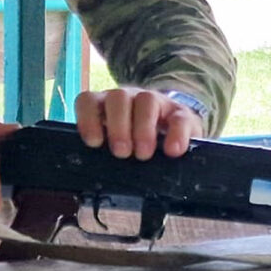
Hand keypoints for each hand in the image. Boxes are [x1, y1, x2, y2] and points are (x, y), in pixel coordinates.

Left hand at [74, 87, 203, 159]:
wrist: (174, 129)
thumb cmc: (136, 142)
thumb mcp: (117, 144)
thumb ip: (105, 151)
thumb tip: (98, 172)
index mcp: (106, 106)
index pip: (89, 100)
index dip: (88, 119)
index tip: (94, 142)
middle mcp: (129, 99)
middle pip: (118, 97)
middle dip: (118, 126)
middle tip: (122, 152)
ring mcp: (156, 102)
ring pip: (147, 100)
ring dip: (143, 128)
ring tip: (143, 154)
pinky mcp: (182, 114)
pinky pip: (179, 116)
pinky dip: (176, 134)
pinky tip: (172, 151)